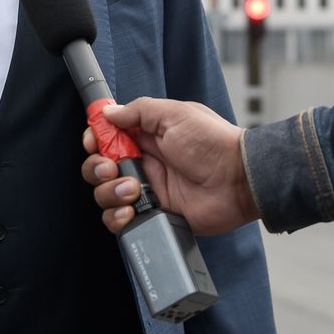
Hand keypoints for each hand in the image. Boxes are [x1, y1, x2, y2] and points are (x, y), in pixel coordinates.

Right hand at [79, 98, 257, 235]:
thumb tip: (108, 112)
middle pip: (99, 168)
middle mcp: (143, 164)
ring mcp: (147, 191)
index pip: (106, 138)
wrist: (238, 179)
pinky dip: (118, 218)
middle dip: (96, 168)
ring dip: (109, 192)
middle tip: (113, 168)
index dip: (95, 140)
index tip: (95, 142)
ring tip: (133, 190)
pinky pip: (121, 221)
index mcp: (146, 137)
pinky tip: (131, 211)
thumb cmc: (212, 143)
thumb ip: (139, 111)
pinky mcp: (154, 215)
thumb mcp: (175, 115)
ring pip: (105, 195)